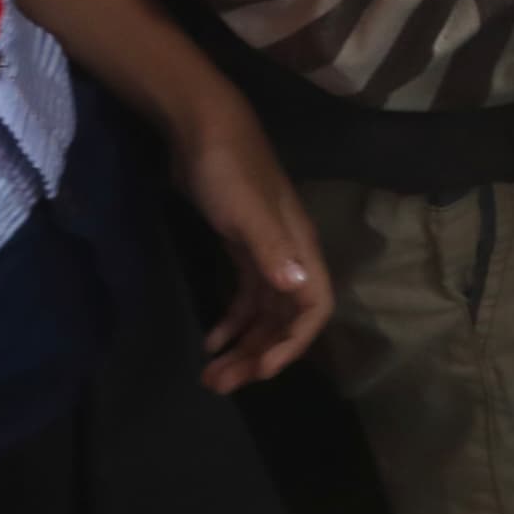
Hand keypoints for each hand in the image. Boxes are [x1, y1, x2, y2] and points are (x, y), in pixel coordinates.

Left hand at [165, 89, 328, 390]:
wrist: (201, 129)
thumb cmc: (227, 170)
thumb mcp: (247, 211)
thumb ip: (271, 250)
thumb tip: (298, 294)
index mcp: (298, 248)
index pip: (313, 307)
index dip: (292, 344)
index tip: (258, 371)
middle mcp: (288, 255)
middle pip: (286, 319)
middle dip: (259, 354)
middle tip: (219, 384)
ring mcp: (264, 251)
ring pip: (264, 312)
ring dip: (243, 345)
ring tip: (211, 374)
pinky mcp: (241, 246)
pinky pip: (245, 296)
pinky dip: (231, 322)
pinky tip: (210, 339)